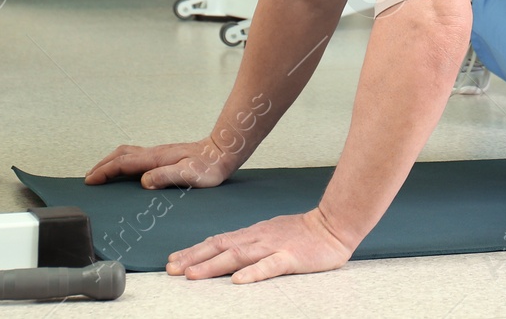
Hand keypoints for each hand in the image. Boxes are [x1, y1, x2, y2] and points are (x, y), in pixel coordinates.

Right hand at [84, 137, 237, 188]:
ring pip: (128, 153)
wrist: (224, 151)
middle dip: (102, 165)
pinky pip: (136, 156)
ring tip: (101, 173)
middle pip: (121, 154)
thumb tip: (143, 181)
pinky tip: (125, 171)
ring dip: (111, 162)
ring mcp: (159, 153)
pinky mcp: (164, 156)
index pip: (123, 163)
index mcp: (156, 158)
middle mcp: (155, 153)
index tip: (90, 181)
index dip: (105, 171)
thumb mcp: (190, 174)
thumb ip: (166, 176)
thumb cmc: (210, 166)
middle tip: (89, 177)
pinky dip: (123, 162)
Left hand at [167, 208, 355, 282]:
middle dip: (193, 258)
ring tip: (192, 275)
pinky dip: (253, 273)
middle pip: (220, 247)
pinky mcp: (291, 257)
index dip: (194, 251)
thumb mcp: (271, 233)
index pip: (217, 241)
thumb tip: (225, 250)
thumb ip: (250, 242)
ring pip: (238, 256)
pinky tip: (238, 281)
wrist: (335, 224)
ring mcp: (273, 246)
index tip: (173, 260)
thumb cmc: (304, 232)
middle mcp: (258, 238)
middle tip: (171, 270)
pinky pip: (269, 266)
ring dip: (213, 265)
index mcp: (253, 234)